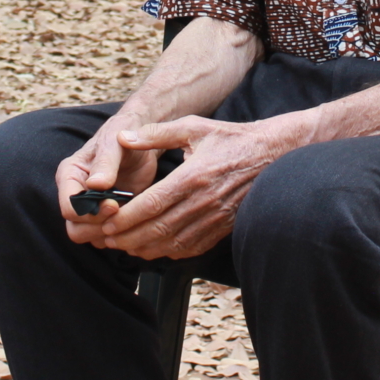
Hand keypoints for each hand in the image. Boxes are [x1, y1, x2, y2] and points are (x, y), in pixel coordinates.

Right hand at [54, 113, 170, 246]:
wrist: (140, 143)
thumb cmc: (124, 136)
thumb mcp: (115, 142)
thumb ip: (105, 162)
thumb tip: (95, 184)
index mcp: (69, 176)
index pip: (69, 208)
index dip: (90, 212)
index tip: (114, 204)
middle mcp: (74, 195)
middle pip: (75, 229)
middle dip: (99, 226)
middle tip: (123, 213)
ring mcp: (88, 209)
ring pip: (88, 237)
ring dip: (109, 233)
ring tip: (130, 216)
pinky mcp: (104, 217)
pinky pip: (105, 238)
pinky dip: (119, 235)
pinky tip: (134, 221)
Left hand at [95, 115, 298, 260]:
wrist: (271, 154)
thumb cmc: (229, 138)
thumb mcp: (193, 127)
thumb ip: (156, 133)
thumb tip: (124, 138)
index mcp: (193, 176)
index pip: (152, 204)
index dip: (127, 218)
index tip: (108, 222)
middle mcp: (203, 201)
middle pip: (159, 229)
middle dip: (129, 238)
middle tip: (108, 239)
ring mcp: (215, 218)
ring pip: (173, 242)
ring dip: (145, 248)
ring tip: (125, 247)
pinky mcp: (223, 228)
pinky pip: (192, 247)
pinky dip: (169, 252)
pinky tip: (154, 249)